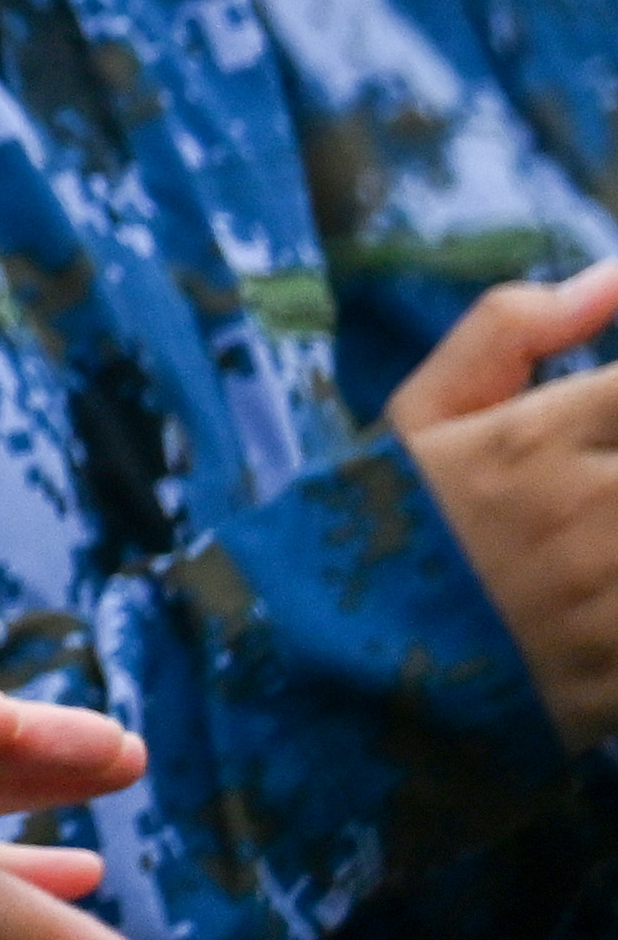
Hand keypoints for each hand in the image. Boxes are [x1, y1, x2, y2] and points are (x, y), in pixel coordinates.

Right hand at [389, 255, 617, 746]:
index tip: (615, 413)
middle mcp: (592, 511)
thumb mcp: (424, 412)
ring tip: (603, 525)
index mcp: (539, 438)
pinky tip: (604, 580)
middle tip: (604, 481)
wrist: (348, 662)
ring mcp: (611, 598)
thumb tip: (614, 276)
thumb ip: (514, 327)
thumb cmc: (396, 518)